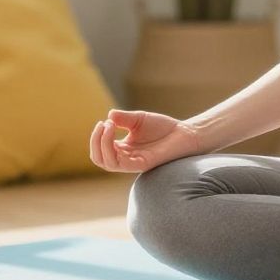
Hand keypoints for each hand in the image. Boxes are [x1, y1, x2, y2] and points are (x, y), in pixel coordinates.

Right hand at [90, 109, 204, 173]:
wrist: (184, 133)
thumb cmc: (163, 127)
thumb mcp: (138, 119)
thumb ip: (123, 118)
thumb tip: (108, 115)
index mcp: (123, 149)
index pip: (100, 150)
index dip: (97, 137)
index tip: (103, 121)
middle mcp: (126, 158)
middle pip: (99, 159)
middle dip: (95, 141)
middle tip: (102, 124)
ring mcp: (133, 162)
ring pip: (107, 163)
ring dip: (102, 144)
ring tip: (108, 126)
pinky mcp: (142, 164)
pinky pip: (121, 163)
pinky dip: (113, 148)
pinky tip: (117, 132)